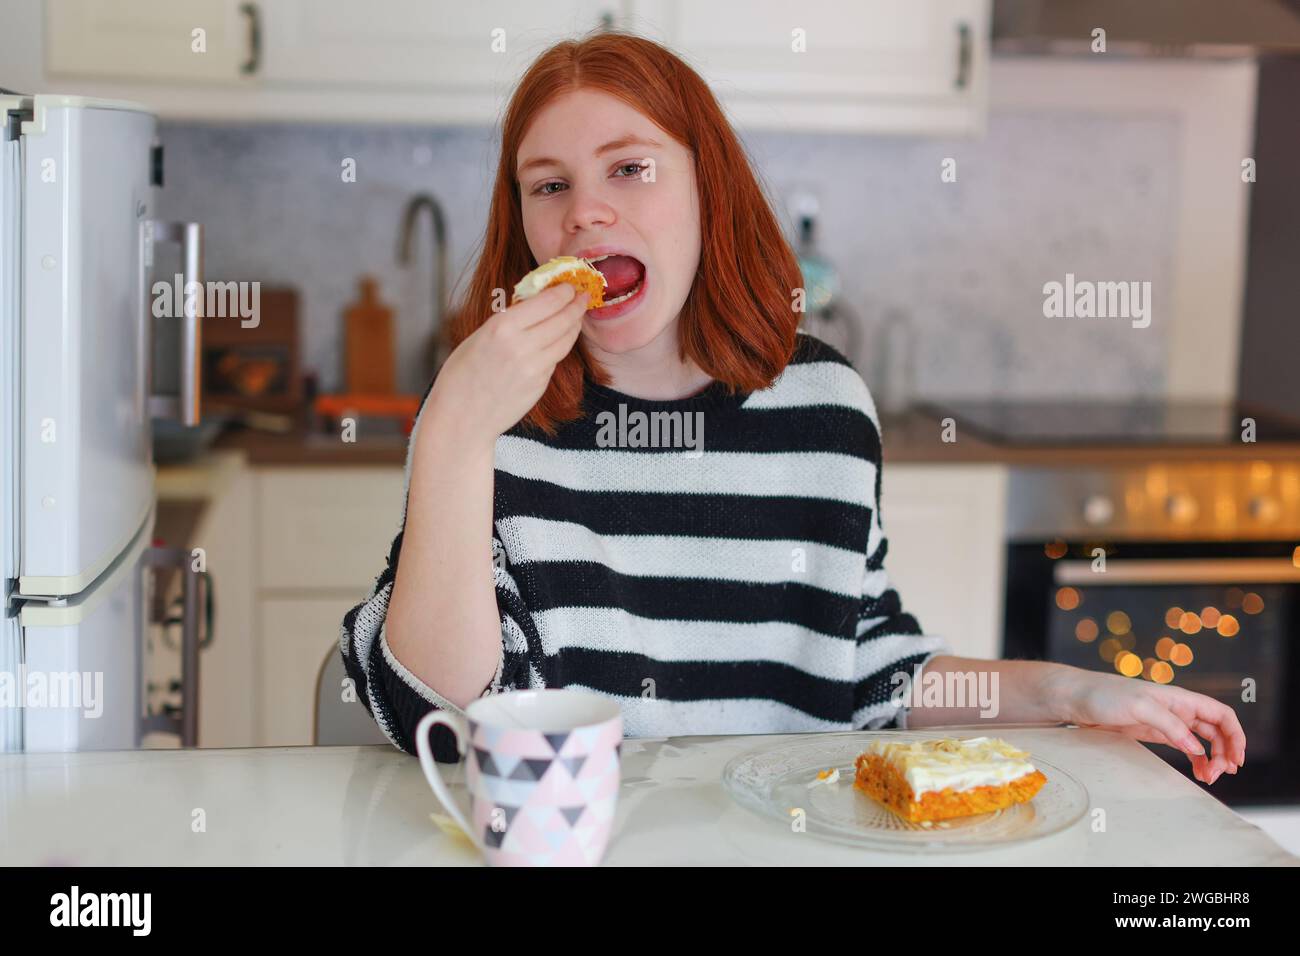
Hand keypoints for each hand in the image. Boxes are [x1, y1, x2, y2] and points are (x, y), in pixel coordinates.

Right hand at [428, 283, 588, 443]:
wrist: (462, 419)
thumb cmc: (461, 376)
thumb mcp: (479, 337)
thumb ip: (508, 321)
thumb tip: (534, 303)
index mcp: (502, 327)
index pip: (546, 302)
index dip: (563, 292)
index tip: (569, 285)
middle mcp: (522, 346)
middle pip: (563, 319)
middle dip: (576, 305)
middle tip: (582, 295)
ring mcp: (535, 368)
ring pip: (566, 339)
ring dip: (574, 324)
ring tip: (577, 314)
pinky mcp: (540, 384)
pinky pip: (556, 358)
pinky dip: (562, 345)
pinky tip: (562, 338)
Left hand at [1042, 665, 1245, 784]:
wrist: (1075, 698)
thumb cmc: (1104, 695)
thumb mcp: (1139, 706)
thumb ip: (1169, 725)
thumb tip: (1196, 748)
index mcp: (1179, 698)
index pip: (1220, 714)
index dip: (1235, 735)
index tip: (1237, 759)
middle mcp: (1177, 709)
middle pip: (1216, 730)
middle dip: (1226, 752)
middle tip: (1221, 774)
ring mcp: (1166, 722)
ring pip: (1202, 741)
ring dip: (1213, 759)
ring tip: (1210, 777)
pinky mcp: (1153, 733)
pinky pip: (1185, 746)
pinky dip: (1197, 759)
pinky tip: (1198, 772)